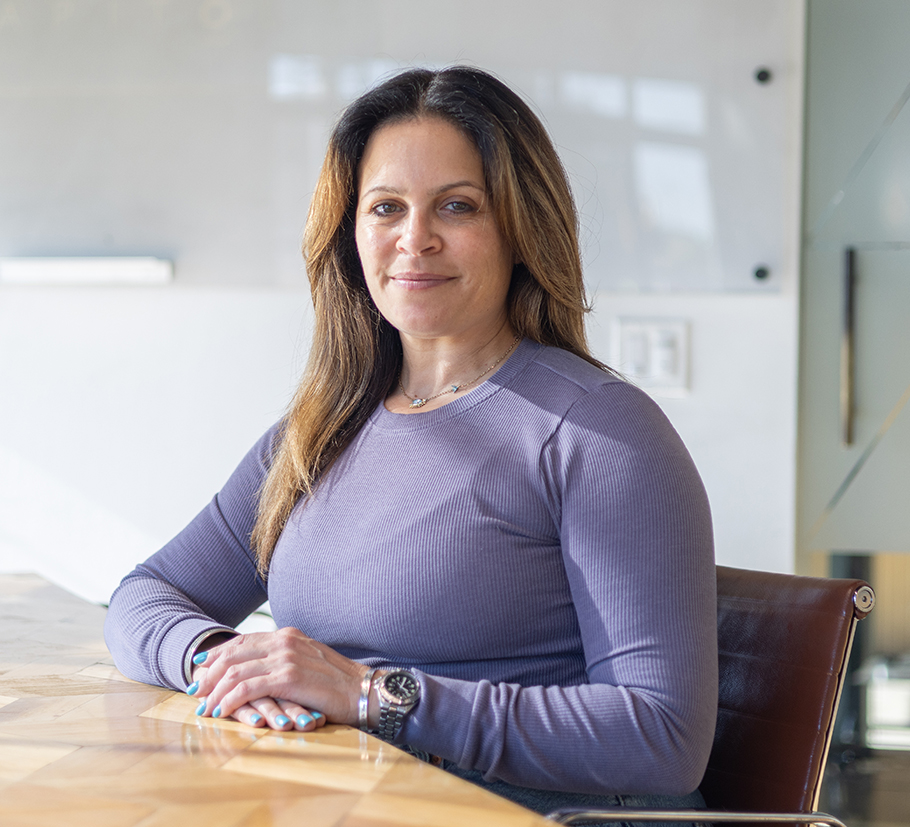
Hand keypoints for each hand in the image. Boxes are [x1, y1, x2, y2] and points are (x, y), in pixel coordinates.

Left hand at [186, 628, 367, 730]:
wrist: (362, 690)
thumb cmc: (336, 683)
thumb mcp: (307, 662)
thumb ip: (284, 660)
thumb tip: (261, 670)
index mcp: (287, 635)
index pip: (242, 641)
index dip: (217, 654)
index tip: (200, 667)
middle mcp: (284, 641)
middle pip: (233, 654)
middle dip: (209, 673)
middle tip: (195, 691)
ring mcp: (286, 658)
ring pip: (236, 671)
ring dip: (215, 690)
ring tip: (204, 706)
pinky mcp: (288, 678)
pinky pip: (248, 687)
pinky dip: (230, 699)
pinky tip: (222, 711)